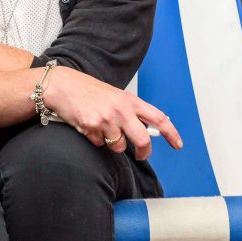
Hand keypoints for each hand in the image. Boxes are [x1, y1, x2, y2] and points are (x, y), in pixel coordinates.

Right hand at [44, 66, 182, 160]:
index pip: (158, 118)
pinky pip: (99, 144)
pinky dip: (95, 139)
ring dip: (112, 143)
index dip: (171, 133)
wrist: (63, 86)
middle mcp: (120, 110)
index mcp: (130, 100)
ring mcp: (106, 119)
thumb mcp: (115, 96)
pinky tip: (89, 125)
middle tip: (140, 155)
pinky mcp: (91, 127)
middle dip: (143, 152)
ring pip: (118, 146)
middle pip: (143, 140)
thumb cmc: (89, 90)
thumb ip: (131, 111)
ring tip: (102, 128)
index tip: (177, 144)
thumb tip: (147, 128)